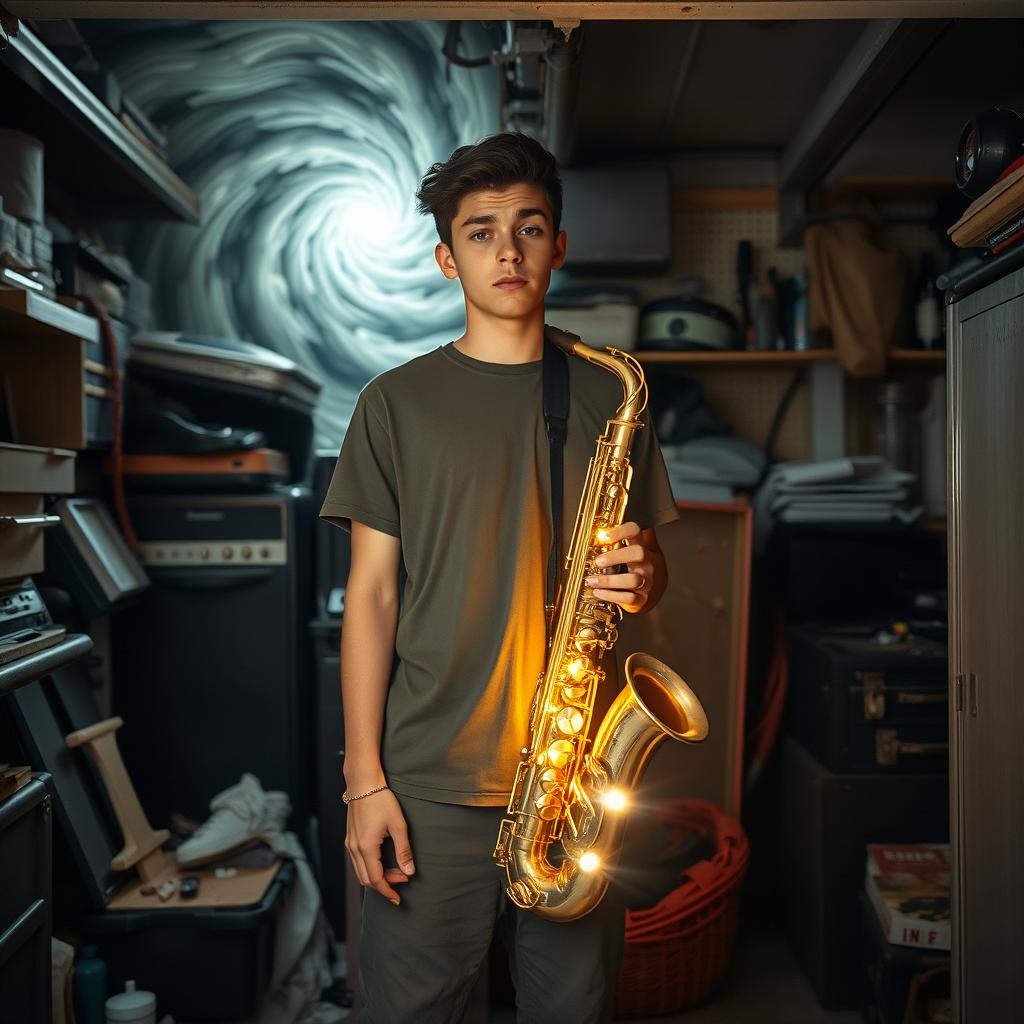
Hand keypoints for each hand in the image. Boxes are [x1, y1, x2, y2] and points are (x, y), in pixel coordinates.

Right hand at [344, 788, 414, 905]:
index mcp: (366, 848)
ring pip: (360, 871)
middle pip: (366, 879)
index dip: (388, 891)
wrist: (363, 782)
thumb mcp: (398, 825)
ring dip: (376, 876)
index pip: (376, 880)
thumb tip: (409, 872)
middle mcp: (354, 849)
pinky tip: (382, 861)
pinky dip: (369, 867)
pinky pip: (357, 861)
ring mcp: (350, 843)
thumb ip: (403, 851)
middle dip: (384, 885)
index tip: (398, 899)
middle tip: (402, 880)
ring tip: (395, 872)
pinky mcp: (350, 838)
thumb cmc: (381, 800)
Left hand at [584, 521, 654, 613]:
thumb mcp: (643, 549)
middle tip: (598, 561)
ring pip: (632, 579)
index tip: (604, 536)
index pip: (636, 532)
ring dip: (608, 581)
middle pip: (638, 553)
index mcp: (644, 548)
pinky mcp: (642, 599)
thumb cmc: (644, 568)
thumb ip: (632, 534)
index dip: (621, 531)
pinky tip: (598, 592)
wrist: (656, 593)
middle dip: (616, 556)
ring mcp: (647, 582)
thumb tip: (613, 517)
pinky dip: (611, 596)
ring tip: (591, 580)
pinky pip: (628, 598)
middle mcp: (648, 563)